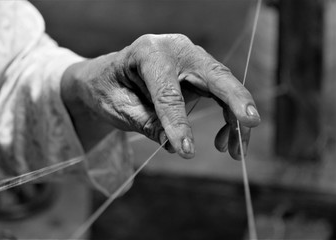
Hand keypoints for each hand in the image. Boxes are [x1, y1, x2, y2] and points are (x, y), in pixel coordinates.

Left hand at [61, 34, 259, 159]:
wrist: (105, 76)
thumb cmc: (107, 88)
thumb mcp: (118, 107)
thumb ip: (146, 123)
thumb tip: (174, 145)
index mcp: (150, 53)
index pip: (168, 91)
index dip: (178, 122)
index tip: (186, 150)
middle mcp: (176, 50)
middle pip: (213, 74)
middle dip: (235, 99)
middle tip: (251, 122)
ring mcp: (190, 60)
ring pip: (223, 86)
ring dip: (235, 118)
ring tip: (234, 152)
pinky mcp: (198, 74)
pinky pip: (220, 95)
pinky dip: (228, 117)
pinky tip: (225, 141)